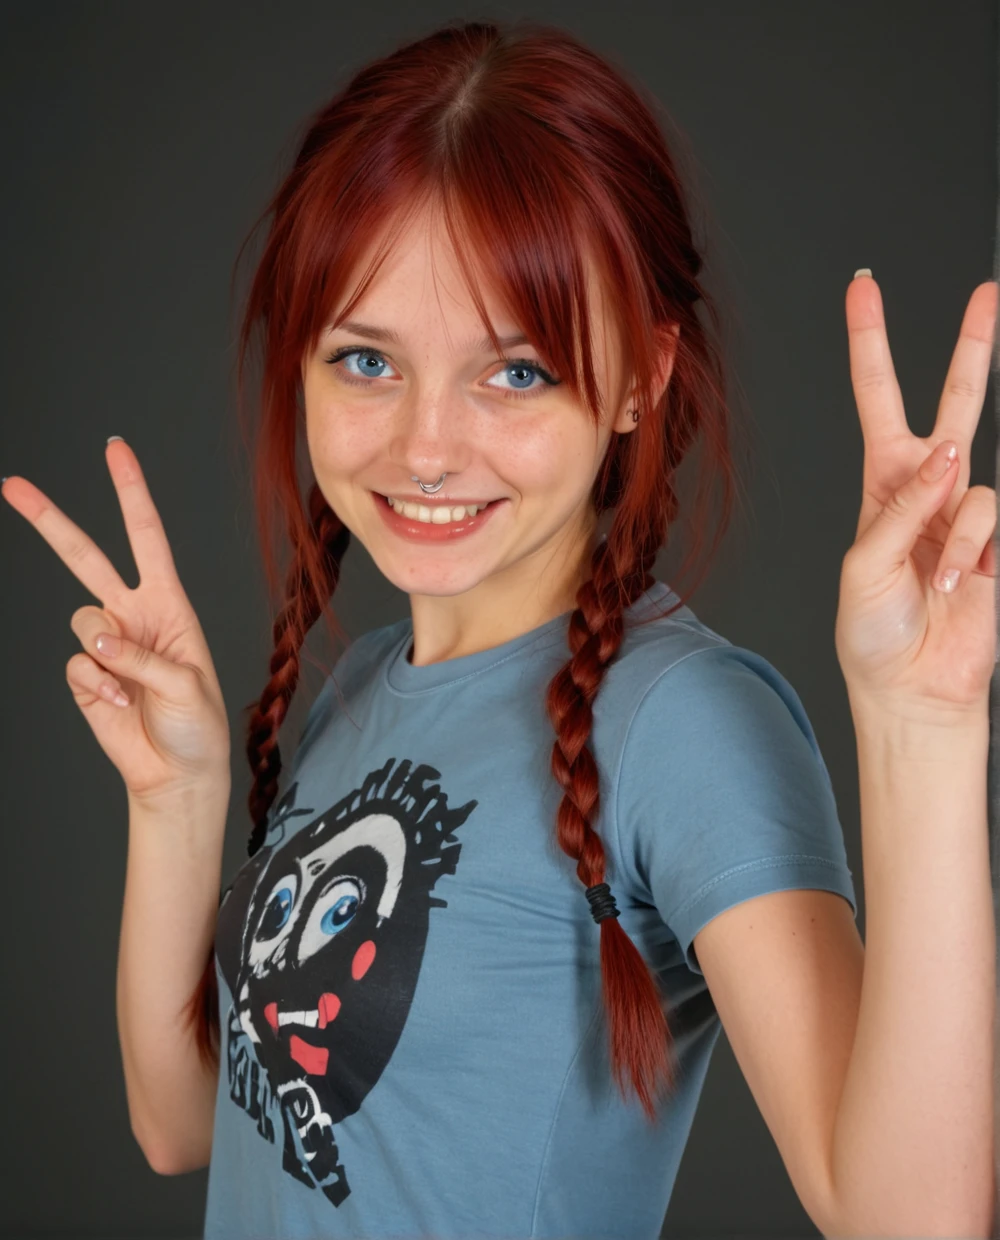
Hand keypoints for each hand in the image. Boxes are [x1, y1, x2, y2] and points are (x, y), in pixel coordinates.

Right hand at [2, 437, 231, 803]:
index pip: (146, 537)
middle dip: (48, 520)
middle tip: (12, 485)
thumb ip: (144, 657)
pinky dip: (95, 685)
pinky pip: (75, 665)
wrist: (177, 774)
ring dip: (103, 650)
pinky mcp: (84, 676)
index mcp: (168, 604)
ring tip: (132, 685)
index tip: (115, 450)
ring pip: (80, 619)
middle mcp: (132, 615)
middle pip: (85, 557)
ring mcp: (105, 645)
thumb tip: (97, 640)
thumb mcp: (188, 685)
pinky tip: (118, 705)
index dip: (130, 493)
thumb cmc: (198, 725)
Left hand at [834, 275, 997, 722]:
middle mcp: (927, 489)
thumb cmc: (872, 631)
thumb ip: (901, 507)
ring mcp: (966, 515)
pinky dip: (969, 553)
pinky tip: (959, 585)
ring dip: (950, 535)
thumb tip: (950, 455)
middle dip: (972, 349)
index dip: (871, 345)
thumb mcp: (861, 566)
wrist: (910, 686)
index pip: (878, 400)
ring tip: (936, 579)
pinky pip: (990, 520)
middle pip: (954, 403)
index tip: (863, 289)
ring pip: (974, 481)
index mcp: (882, 483)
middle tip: (988, 294)